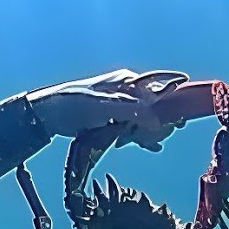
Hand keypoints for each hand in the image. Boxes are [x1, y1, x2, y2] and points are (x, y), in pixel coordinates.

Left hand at [26, 69, 189, 151]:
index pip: (160, 90)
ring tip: (146, 143)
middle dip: (159, 122)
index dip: (172, 103)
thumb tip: (157, 121)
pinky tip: (150, 146)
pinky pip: (134, 129)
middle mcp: (128, 93)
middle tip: (152, 136)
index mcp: (127, 81)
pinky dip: (141, 137)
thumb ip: (130, 111)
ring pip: (146, 120)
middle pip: (156, 108)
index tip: (180, 119)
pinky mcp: (114, 121)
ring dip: (148, 132)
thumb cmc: (73, 102)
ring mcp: (121, 108)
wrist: (48, 114)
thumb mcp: (103, 105)